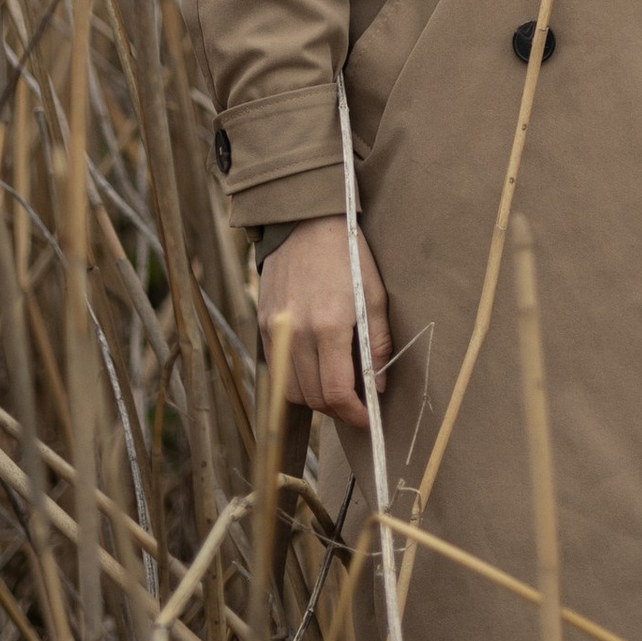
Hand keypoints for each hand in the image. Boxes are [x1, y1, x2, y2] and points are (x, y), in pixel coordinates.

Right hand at [256, 214, 389, 427]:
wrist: (305, 221)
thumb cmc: (347, 255)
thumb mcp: (373, 295)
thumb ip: (378, 345)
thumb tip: (379, 385)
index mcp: (328, 326)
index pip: (335, 392)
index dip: (353, 413)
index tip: (368, 418)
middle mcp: (295, 333)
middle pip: (312, 397)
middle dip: (336, 409)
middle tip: (355, 404)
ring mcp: (274, 330)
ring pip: (290, 389)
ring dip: (314, 398)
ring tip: (335, 387)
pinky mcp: (262, 324)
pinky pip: (277, 367)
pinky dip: (296, 376)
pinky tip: (314, 365)